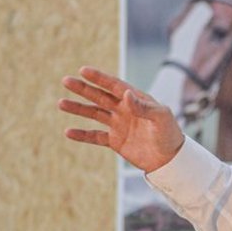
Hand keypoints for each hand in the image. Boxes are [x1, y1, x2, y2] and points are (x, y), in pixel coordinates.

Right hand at [58, 66, 184, 172]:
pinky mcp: (115, 141)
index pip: (114, 86)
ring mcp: (118, 125)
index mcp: (136, 100)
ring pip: (94, 114)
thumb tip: (125, 94)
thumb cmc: (170, 134)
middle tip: (66, 81)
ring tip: (61, 103)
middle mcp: (124, 110)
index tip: (83, 70)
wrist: (170, 160)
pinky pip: (95, 136)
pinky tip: (68, 132)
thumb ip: (144, 106)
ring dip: (78, 108)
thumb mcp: (162, 118)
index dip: (99, 78)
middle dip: (83, 89)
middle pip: (100, 96)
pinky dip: (82, 135)